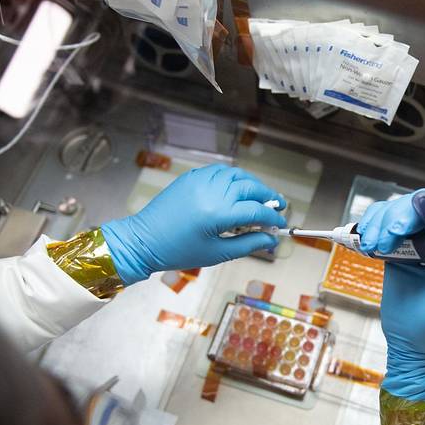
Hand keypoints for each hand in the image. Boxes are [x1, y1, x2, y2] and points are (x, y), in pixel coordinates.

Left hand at [101, 164, 285, 284]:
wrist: (143, 240)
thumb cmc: (178, 251)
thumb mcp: (217, 253)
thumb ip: (248, 244)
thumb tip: (271, 240)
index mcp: (219, 214)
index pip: (257, 211)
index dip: (273, 218)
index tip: (281, 224)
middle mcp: (212, 192)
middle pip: (251, 187)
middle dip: (268, 196)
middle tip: (278, 206)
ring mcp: (201, 181)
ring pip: (237, 174)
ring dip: (253, 183)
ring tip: (260, 195)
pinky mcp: (191, 177)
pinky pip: (219, 171)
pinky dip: (234, 177)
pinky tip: (238, 188)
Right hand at [358, 190, 424, 400]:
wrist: (413, 343)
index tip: (406, 228)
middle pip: (416, 205)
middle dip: (396, 216)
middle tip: (385, 241)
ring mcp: (414, 241)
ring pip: (395, 210)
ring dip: (379, 222)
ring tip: (373, 246)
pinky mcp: (393, 248)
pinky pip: (379, 224)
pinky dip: (369, 227)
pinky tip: (366, 244)